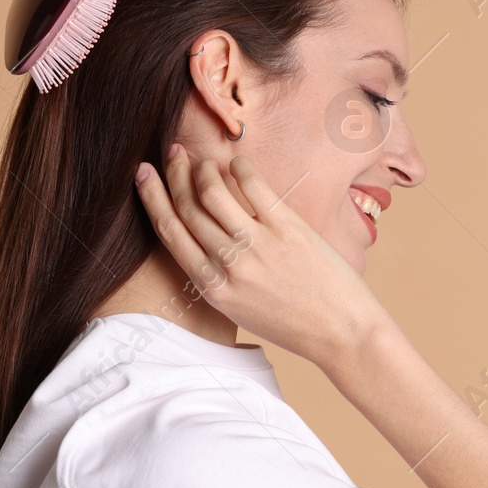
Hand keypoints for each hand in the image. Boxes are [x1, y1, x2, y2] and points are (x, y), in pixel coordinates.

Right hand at [134, 147, 392, 369]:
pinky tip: (238, 163)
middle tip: (173, 153)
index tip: (145, 175)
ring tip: (206, 161)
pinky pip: (254, 187)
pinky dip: (240, 168)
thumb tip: (205, 234)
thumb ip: (219, 275)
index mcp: (213, 288)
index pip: (171, 233)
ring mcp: (258, 245)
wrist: (343, 333)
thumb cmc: (295, 324)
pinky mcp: (288, 229)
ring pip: (214, 192)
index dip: (153, 198)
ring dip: (204, 169)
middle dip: (175, 174)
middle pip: (189, 208)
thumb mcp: (242, 309)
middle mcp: (230, 265)